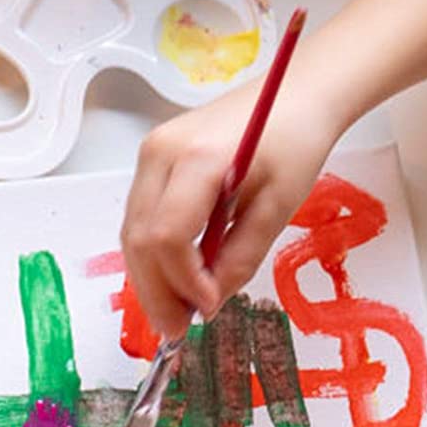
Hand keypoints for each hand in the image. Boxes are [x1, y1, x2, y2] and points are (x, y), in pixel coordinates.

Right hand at [120, 81, 340, 338]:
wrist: (293, 95)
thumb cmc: (294, 144)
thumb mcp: (277, 207)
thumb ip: (241, 258)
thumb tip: (210, 302)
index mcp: (197, 159)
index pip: (168, 236)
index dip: (183, 282)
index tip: (208, 309)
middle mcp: (160, 153)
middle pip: (139, 239)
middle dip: (156, 292)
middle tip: (178, 332)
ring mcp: (151, 153)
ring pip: (132, 232)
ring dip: (150, 279)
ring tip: (176, 314)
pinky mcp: (153, 159)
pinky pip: (141, 218)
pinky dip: (154, 256)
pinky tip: (176, 281)